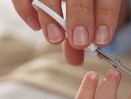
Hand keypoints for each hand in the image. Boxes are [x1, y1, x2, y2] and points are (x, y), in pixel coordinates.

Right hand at [12, 0, 129, 64]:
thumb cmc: (82, 4)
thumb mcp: (88, 14)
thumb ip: (83, 35)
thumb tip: (74, 61)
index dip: (105, 17)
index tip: (100, 41)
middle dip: (80, 17)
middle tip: (79, 42)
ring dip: (50, 15)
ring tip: (55, 39)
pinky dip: (25, 9)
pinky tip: (35, 26)